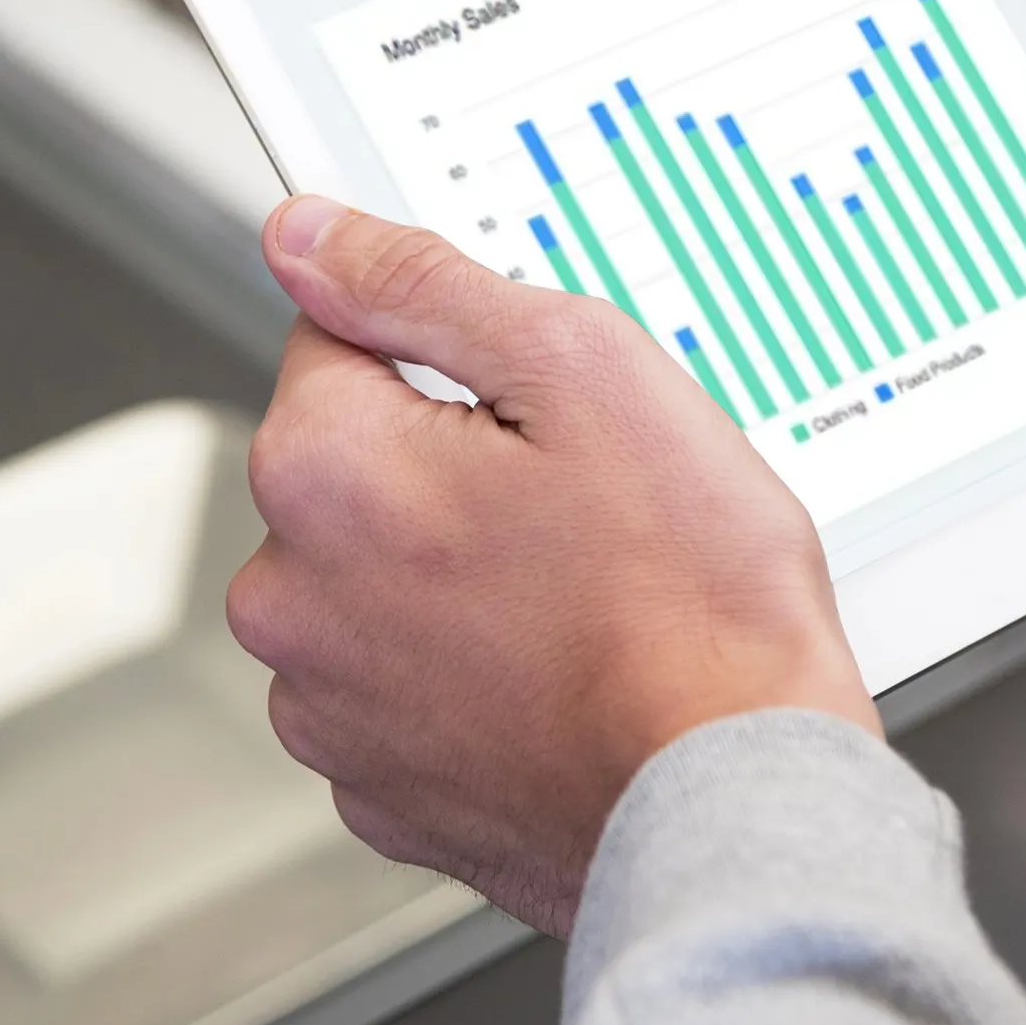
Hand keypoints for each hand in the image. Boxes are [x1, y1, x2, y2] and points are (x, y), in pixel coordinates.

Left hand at [227, 197, 878, 937]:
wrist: (732, 787)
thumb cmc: (687, 597)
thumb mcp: (583, 368)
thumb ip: (424, 285)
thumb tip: (308, 236)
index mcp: (326, 468)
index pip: (339, 332)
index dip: (452, 347)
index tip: (527, 394)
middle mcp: (293, 594)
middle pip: (357, 460)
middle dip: (450, 455)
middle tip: (580, 492)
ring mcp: (329, 708)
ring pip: (380, 573)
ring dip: (455, 563)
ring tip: (581, 585)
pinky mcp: (378, 788)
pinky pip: (403, 680)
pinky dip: (466, 663)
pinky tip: (560, 661)